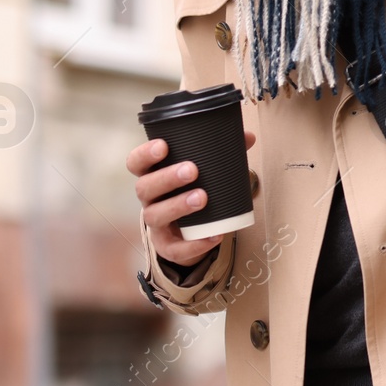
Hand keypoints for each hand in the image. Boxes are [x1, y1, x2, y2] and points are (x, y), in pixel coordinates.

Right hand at [127, 131, 256, 264]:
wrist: (192, 231)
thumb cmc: (195, 189)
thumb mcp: (205, 171)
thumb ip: (224, 152)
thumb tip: (248, 136)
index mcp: (153, 175)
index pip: (137, 163)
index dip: (145, 154)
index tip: (163, 146)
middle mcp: (150, 198)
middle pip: (145, 187)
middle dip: (166, 178)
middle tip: (192, 170)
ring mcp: (156, 223)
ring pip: (155, 215)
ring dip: (177, 206)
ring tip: (202, 198)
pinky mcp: (167, 245)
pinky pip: (175, 248)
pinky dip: (193, 244)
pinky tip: (214, 235)